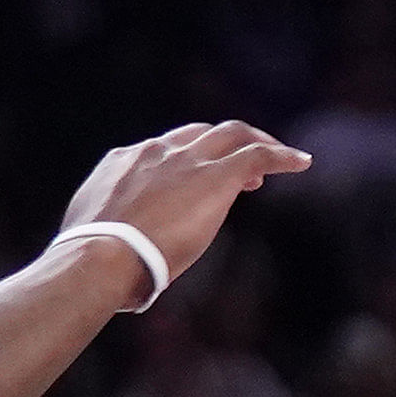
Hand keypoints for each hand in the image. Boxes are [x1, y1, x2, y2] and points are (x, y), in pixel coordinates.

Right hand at [58, 120, 308, 287]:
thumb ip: (114, 234)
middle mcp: (156, 152)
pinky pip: (257, 155)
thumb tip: (123, 263)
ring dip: (256, 145)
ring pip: (231, 135)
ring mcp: (186, 160)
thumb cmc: (94, 261)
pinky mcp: (215, 176)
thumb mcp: (98, 237)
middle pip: (200, 133)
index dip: (189, 159)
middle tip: (246, 172)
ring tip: (280, 159)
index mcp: (124, 162)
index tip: (200, 177)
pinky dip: (281, 156)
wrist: (101, 255)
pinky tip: (301, 162)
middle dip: (224, 146)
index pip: (164, 149)